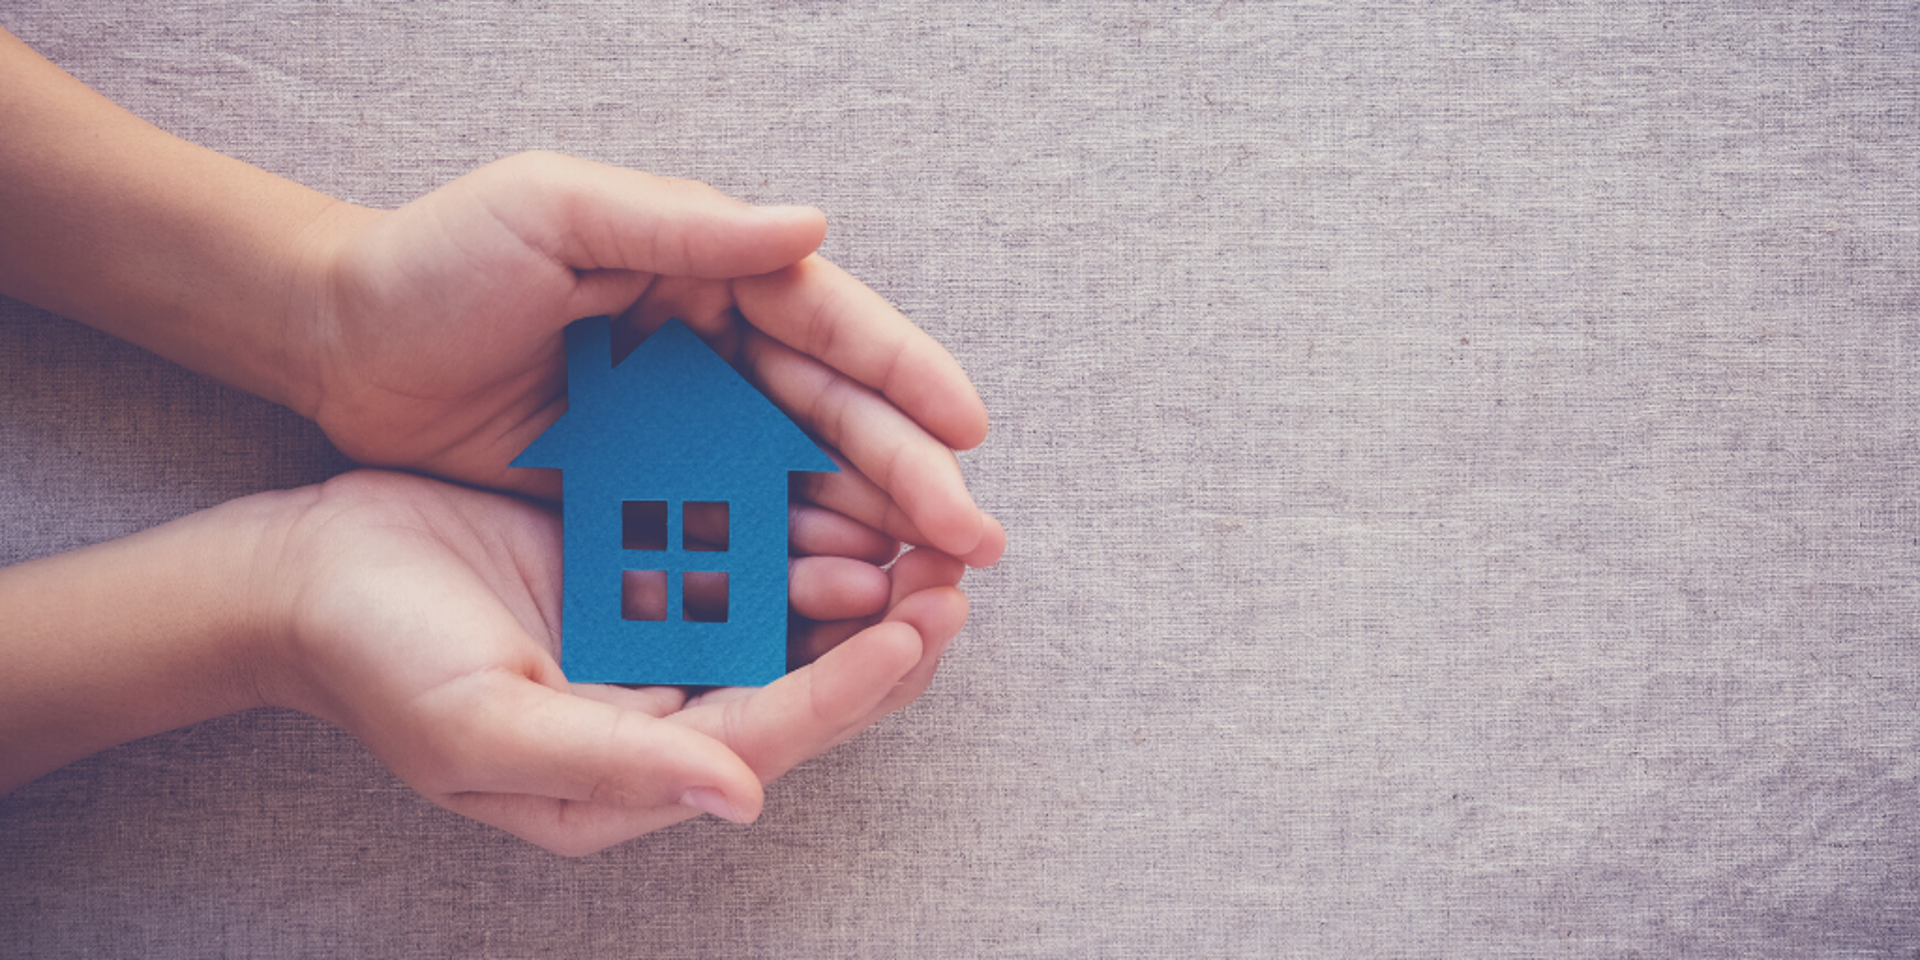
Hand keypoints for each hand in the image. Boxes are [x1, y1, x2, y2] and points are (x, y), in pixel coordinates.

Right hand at [257, 469, 969, 855]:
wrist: (302, 575)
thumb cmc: (377, 666)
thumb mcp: (484, 731)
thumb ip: (613, 766)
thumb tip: (740, 799)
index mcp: (633, 768)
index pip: (767, 736)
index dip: (846, 691)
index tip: (916, 632)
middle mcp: (662, 708)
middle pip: (805, 682)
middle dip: (890, 635)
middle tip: (960, 573)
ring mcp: (656, 629)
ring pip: (790, 612)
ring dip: (864, 572)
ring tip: (934, 524)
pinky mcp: (642, 556)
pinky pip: (742, 544)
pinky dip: (800, 521)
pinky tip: (850, 478)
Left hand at [297, 152, 1002, 564]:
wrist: (332, 345)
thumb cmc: (437, 258)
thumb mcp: (555, 211)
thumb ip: (685, 229)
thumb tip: (812, 229)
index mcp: (707, 273)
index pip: (829, 324)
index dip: (905, 376)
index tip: (969, 428)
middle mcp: (712, 351)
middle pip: (833, 417)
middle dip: (909, 476)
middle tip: (972, 539)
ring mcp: (680, 428)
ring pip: (796, 484)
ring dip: (864, 532)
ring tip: (920, 585)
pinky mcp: (638, 493)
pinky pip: (727, 533)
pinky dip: (781, 567)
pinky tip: (829, 604)